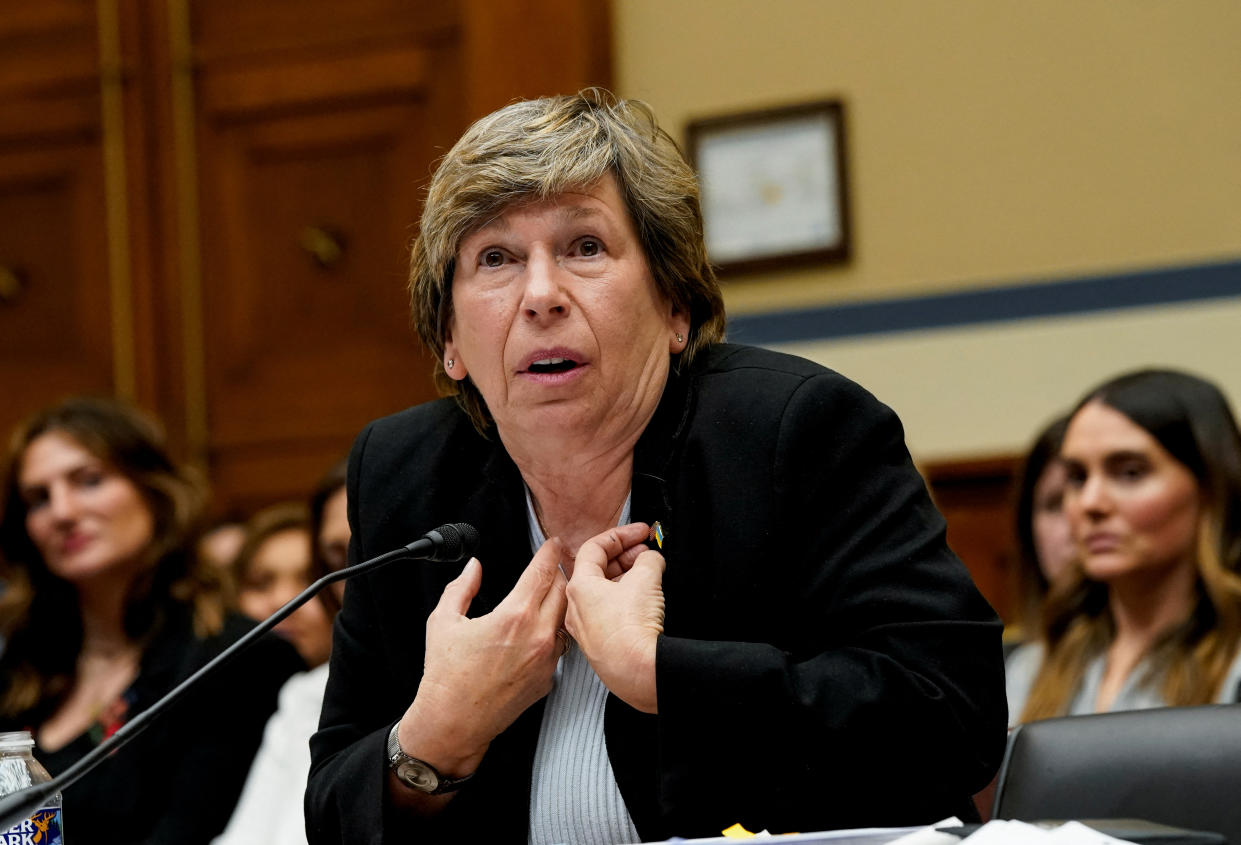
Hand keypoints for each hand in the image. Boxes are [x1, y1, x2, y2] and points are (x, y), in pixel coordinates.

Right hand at [397, 538, 567, 775]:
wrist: (454, 722)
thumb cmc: (446, 675)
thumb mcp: (444, 621)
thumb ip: (462, 587)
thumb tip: (474, 567)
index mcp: (514, 616)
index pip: (542, 572)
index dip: (549, 552)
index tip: (553, 543)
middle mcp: (538, 636)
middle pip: (564, 591)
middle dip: (559, 574)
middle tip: (552, 565)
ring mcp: (547, 660)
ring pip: (566, 619)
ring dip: (560, 603)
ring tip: (549, 595)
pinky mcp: (548, 680)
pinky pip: (559, 647)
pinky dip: (554, 633)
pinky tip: (540, 630)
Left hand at [565, 522, 664, 713]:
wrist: (638, 673)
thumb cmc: (631, 630)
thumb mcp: (646, 578)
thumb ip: (649, 560)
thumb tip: (651, 560)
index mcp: (579, 586)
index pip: (595, 548)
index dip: (621, 535)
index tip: (639, 532)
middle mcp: (576, 608)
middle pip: (597, 570)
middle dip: (625, 556)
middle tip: (646, 551)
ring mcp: (586, 630)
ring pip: (603, 593)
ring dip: (626, 578)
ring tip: (649, 574)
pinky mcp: (600, 646)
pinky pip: (609, 614)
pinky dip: (625, 601)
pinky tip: (644, 601)